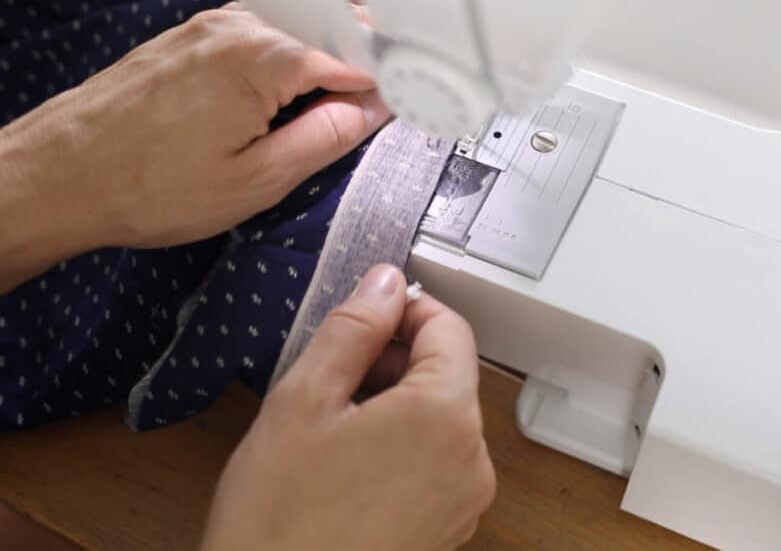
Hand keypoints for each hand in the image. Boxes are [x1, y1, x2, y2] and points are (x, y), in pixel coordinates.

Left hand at [0, 3, 387, 290]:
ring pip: (294, 33)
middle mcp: (238, 27)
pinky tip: (284, 101)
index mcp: (264, 57)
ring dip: (322, 65)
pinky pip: (258, 40)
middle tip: (380, 108)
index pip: (358, 56)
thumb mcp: (257, 180)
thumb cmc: (147, 186)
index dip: (392, 82)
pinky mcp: (189, 39)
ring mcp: (209, 27)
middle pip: (329, 29)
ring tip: (333, 112)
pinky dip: (285, 63)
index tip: (414, 103)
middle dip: (363, 63)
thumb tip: (371, 110)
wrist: (58, 175)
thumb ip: (326, 138)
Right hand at [201, 265, 495, 550]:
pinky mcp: (448, 528)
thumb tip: (385, 283)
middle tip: (331, 377)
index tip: (363, 315)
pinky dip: (401, 446)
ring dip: (394, 403)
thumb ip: (353, 329)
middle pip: (448, 374)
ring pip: (440, 418)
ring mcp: (464, 500)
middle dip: (394, 360)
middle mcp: (472, 460)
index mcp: (445, 417)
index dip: (405, 309)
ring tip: (332, 428)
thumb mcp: (303, 400)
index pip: (450, 328)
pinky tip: (348, 464)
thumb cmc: (279, 516)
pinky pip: (437, 461)